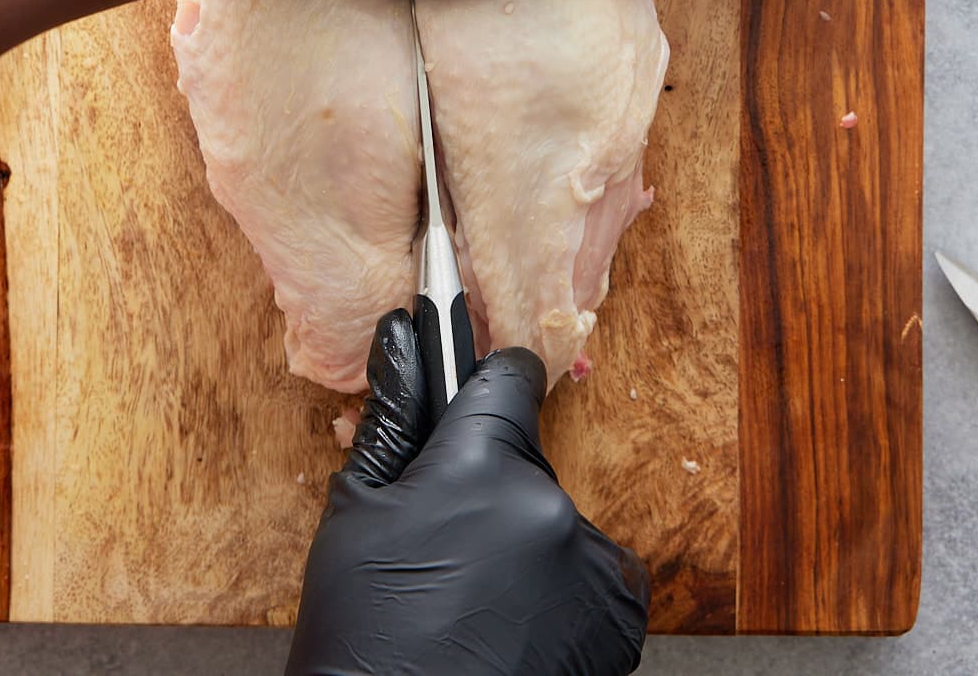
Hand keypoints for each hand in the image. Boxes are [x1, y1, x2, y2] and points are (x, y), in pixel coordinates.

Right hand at [286, 310, 648, 675]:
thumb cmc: (365, 638)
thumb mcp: (357, 516)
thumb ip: (395, 417)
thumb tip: (404, 339)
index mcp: (480, 464)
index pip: (508, 377)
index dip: (484, 390)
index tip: (475, 407)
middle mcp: (549, 504)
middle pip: (524, 458)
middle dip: (490, 487)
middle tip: (447, 547)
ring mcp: (591, 565)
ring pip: (555, 520)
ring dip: (528, 542)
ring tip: (477, 601)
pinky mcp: (620, 620)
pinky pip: (593, 574)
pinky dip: (563, 592)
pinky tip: (513, 625)